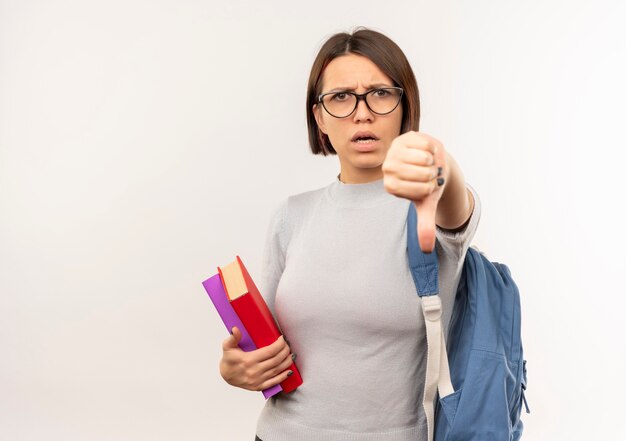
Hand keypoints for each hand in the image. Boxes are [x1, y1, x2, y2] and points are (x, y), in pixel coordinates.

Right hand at [219, 326, 295, 391]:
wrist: (225, 376)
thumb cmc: (229, 359)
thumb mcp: (227, 347)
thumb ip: (232, 338)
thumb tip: (235, 329)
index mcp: (248, 360)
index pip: (269, 351)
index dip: (279, 344)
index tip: (283, 338)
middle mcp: (254, 371)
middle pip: (276, 360)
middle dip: (285, 351)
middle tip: (288, 344)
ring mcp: (257, 380)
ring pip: (277, 370)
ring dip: (287, 362)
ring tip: (292, 355)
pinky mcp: (259, 387)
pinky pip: (274, 382)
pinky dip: (283, 376)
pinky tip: (290, 370)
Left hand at [382, 131, 447, 252]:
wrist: (430, 163)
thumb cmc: (426, 184)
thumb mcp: (426, 205)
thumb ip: (424, 225)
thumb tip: (426, 250)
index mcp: (391, 186)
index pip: (419, 189)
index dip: (429, 188)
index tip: (425, 186)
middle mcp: (387, 168)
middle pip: (423, 173)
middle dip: (433, 175)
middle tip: (427, 174)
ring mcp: (394, 150)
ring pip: (425, 159)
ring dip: (434, 162)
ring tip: (427, 163)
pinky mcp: (405, 136)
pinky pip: (428, 145)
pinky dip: (434, 149)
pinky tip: (427, 152)